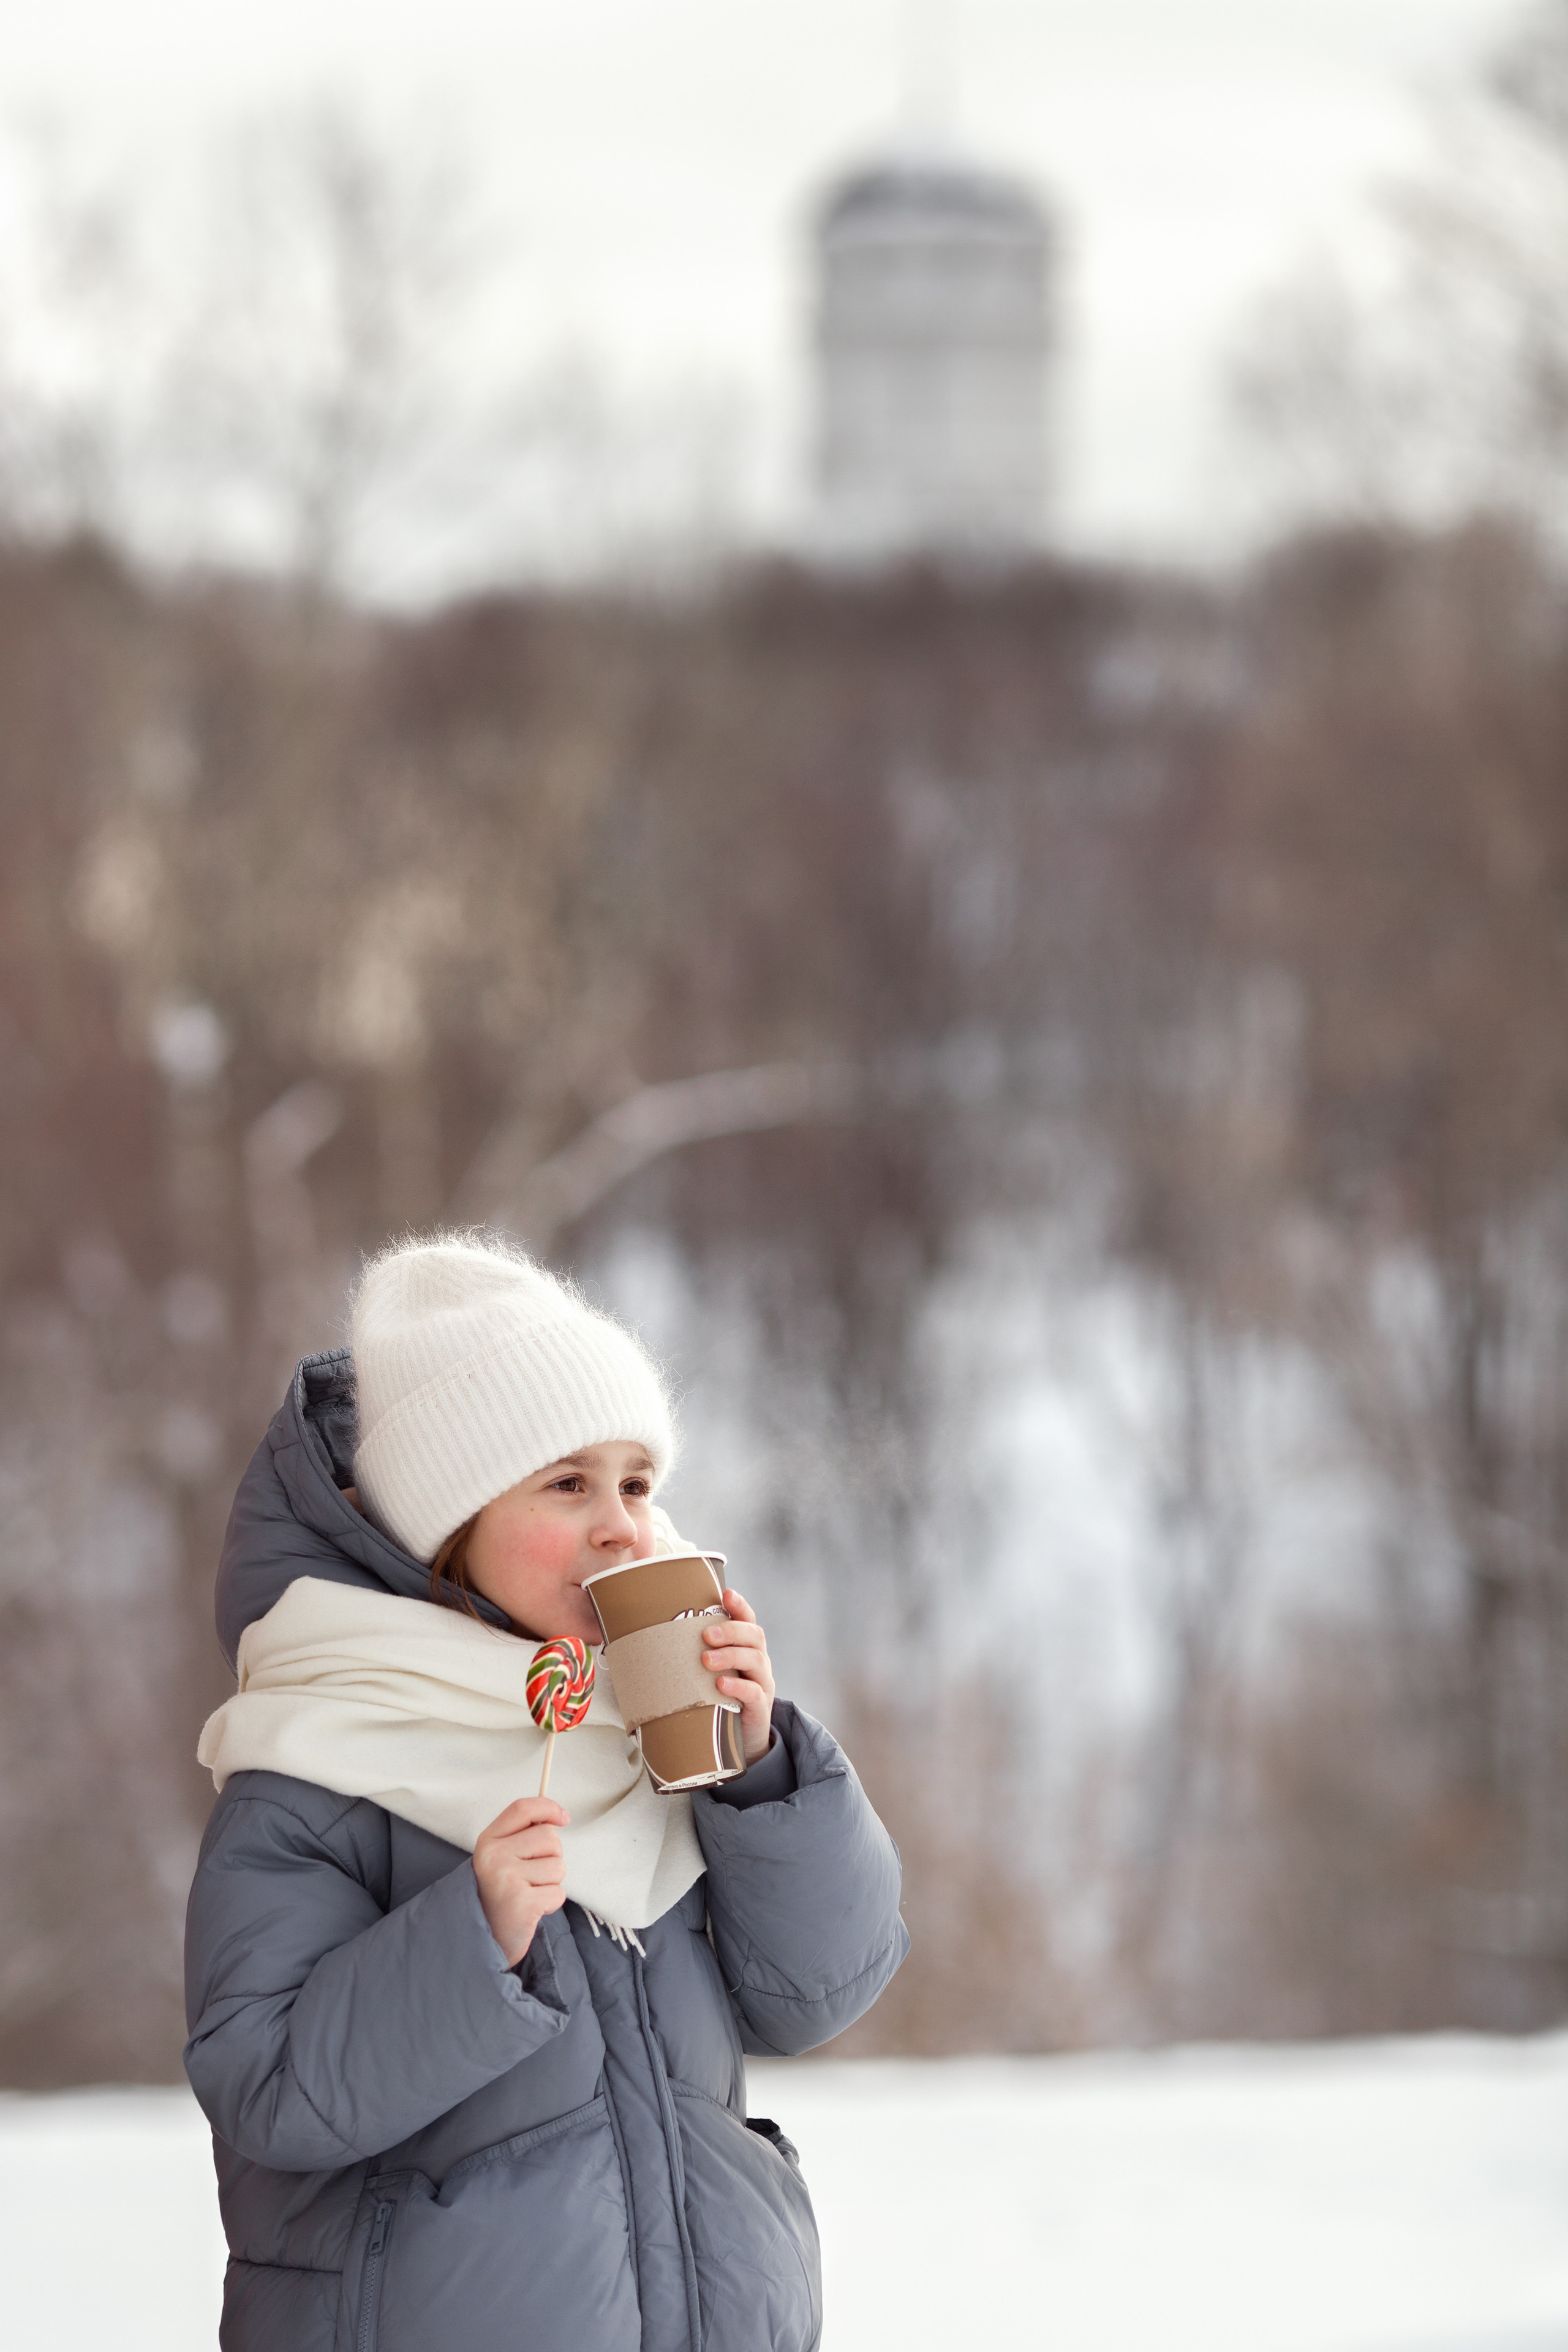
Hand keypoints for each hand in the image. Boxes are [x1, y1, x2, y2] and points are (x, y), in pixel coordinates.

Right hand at [472, 1796, 568, 1965]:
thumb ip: (522, 1835)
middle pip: (549, 1837)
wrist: (480, 1939)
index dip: (548, 1808)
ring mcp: (507, 1879)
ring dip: (551, 1882)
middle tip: (532, 1876)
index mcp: (488, 1841)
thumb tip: (558, 1816)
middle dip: (551, 1856)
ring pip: (557, 1866)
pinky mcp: (522, 1903)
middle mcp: (494, 1856)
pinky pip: (558, 1893)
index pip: (523, 1808)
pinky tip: (531, 1910)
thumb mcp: (499, 1858)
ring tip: (529, 1893)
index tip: (563, 1817)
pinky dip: (551, 1903)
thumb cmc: (498, 1894)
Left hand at [701, 1591, 775, 1763]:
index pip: (748, 1620)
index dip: (740, 1606)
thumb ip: (691, 1655)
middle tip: (705, 1635)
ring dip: (731, 1655)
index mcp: (745, 1648)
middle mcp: (757, 1661)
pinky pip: (754, 1692)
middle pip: (754, 1635)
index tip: (726, 1593)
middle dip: (730, 1631)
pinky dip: (738, 1686)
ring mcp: (762, 1683)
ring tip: (706, 1660)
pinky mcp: (760, 1707)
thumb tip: (642, 1640)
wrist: (738, 1740)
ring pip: (755, 1659)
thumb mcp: (707, 1673)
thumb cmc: (716, 1698)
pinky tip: (721, 1684)